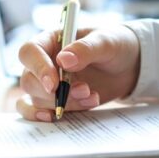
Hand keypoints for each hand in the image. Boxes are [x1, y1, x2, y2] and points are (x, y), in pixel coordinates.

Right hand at [17, 25, 140, 120]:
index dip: (37, 68)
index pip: (29, 52)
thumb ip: (86, 49)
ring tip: (92, 97)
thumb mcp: (106, 42)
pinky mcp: (56, 100)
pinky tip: (62, 116)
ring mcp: (48, 83)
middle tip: (84, 90)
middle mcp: (45, 62)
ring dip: (64, 103)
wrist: (129, 66)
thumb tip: (63, 60)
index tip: (54, 84)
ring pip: (38, 99)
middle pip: (29, 80)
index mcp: (51, 40)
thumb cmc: (115, 45)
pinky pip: (39, 111)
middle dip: (55, 92)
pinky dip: (48, 116)